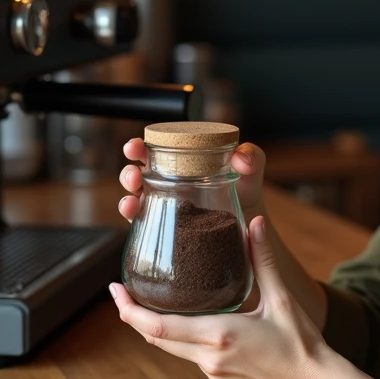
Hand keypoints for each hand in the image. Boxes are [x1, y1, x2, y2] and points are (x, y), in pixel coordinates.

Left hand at [111, 215, 334, 378]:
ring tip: (157, 300)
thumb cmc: (301, 344)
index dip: (129, 311)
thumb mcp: (281, 298)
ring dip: (161, 326)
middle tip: (125, 291)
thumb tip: (254, 223)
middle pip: (157, 338)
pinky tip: (193, 320)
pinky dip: (184, 337)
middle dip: (136, 316)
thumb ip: (263, 260)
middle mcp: (209, 358)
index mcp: (218, 336)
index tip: (114, 291)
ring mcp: (213, 372)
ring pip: (174, 348)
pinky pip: (192, 356)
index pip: (158, 327)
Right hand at [118, 138, 266, 222]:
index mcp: (183, 165)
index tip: (136, 146)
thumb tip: (240, 158)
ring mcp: (165, 209)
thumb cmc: (245, 195)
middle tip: (135, 175)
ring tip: (132, 200)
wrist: (250, 230)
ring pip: (135, 201)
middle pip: (138, 175)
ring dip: (127, 198)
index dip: (139, 147)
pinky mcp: (166, 232)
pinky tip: (136, 216)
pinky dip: (134, 220)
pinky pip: (143, 226)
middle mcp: (169, 185)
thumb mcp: (251, 173)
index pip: (155, 152)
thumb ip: (252, 157)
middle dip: (128, 173)